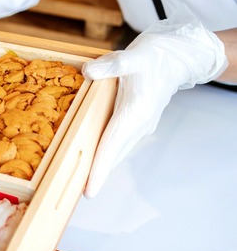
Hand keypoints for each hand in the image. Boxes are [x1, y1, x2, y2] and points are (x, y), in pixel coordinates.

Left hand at [82, 7, 227, 197]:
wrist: (176, 58)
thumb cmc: (153, 57)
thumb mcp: (133, 57)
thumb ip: (112, 65)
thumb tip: (88, 71)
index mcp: (135, 112)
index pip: (112, 145)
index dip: (99, 168)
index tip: (89, 190)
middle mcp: (138, 125)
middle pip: (112, 154)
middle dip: (95, 174)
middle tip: (74, 193)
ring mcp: (140, 126)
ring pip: (116, 151)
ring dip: (100, 166)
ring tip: (79, 182)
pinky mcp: (137, 123)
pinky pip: (118, 143)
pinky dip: (106, 153)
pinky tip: (92, 158)